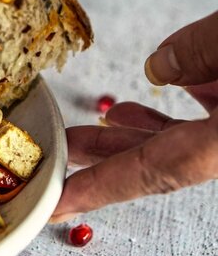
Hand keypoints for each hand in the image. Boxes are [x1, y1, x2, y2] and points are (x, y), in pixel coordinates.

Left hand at [52, 11, 217, 219]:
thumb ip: (199, 51)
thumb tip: (158, 66)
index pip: (150, 172)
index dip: (97, 189)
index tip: (55, 204)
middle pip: (164, 158)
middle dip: (108, 152)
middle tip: (61, 148)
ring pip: (191, 139)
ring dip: (146, 129)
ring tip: (108, 116)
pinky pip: (216, 116)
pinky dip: (189, 98)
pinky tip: (168, 79)